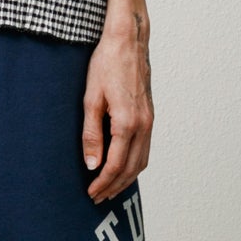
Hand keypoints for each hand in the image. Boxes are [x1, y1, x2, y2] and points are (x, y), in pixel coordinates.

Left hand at [81, 11, 153, 200]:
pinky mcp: (149, 116)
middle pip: (130, 169)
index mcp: (127, 123)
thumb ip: (91, 134)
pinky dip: (134, 165)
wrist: (129, 42)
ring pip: (141, 162)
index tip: (90, 193)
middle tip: (97, 197)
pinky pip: (145, 150)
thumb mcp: (90, 99)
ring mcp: (149, 121)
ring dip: (126, 179)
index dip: (102, 183)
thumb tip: (92, 164)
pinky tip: (123, 168)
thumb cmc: (106, 65)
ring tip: (109, 189)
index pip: (114, 165)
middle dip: (114, 187)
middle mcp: (143, 126)